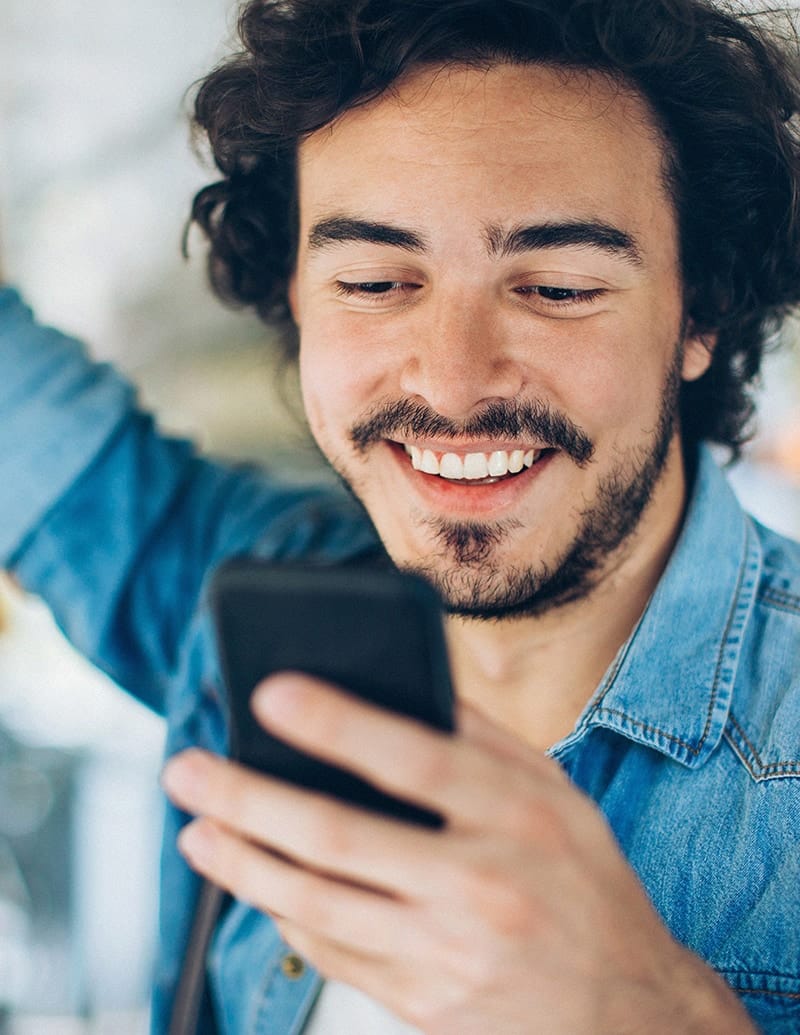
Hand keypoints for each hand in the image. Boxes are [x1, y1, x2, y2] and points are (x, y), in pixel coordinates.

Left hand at [162, 674, 754, 1034]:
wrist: (630, 1013)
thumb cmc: (585, 884)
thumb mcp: (557, 794)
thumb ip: (483, 738)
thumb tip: (408, 681)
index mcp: (519, 815)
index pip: (414, 756)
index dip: (337, 721)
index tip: (269, 693)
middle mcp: (483, 884)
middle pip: (338, 836)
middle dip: (247, 798)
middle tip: (188, 768)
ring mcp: (449, 953)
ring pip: (317, 903)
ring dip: (242, 863)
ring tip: (195, 828)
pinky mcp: (425, 1003)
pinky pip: (333, 955)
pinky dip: (283, 914)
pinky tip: (253, 881)